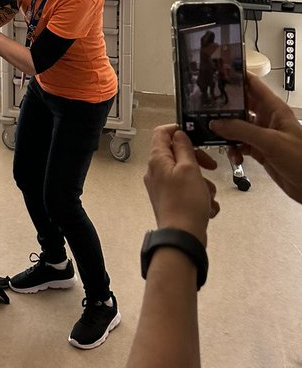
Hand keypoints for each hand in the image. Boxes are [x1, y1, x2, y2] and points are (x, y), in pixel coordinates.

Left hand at [144, 125, 218, 243]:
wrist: (182, 237)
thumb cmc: (186, 202)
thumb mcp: (189, 169)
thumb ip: (184, 148)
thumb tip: (178, 134)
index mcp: (157, 160)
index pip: (161, 133)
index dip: (178, 130)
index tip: (196, 136)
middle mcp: (155, 172)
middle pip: (177, 154)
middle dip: (197, 161)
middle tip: (211, 167)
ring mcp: (162, 187)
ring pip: (186, 175)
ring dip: (202, 183)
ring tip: (209, 196)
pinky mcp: (170, 201)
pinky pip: (187, 191)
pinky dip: (199, 197)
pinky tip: (208, 208)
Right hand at [212, 75, 301, 203]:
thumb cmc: (301, 159)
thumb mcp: (270, 141)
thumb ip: (241, 130)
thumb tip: (216, 123)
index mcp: (274, 109)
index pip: (253, 84)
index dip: (237, 77)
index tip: (217, 73)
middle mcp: (268, 119)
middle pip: (242, 105)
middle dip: (225, 106)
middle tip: (206, 106)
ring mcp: (263, 135)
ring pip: (238, 126)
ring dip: (227, 131)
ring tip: (217, 134)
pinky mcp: (261, 151)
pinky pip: (241, 145)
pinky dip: (234, 149)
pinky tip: (234, 155)